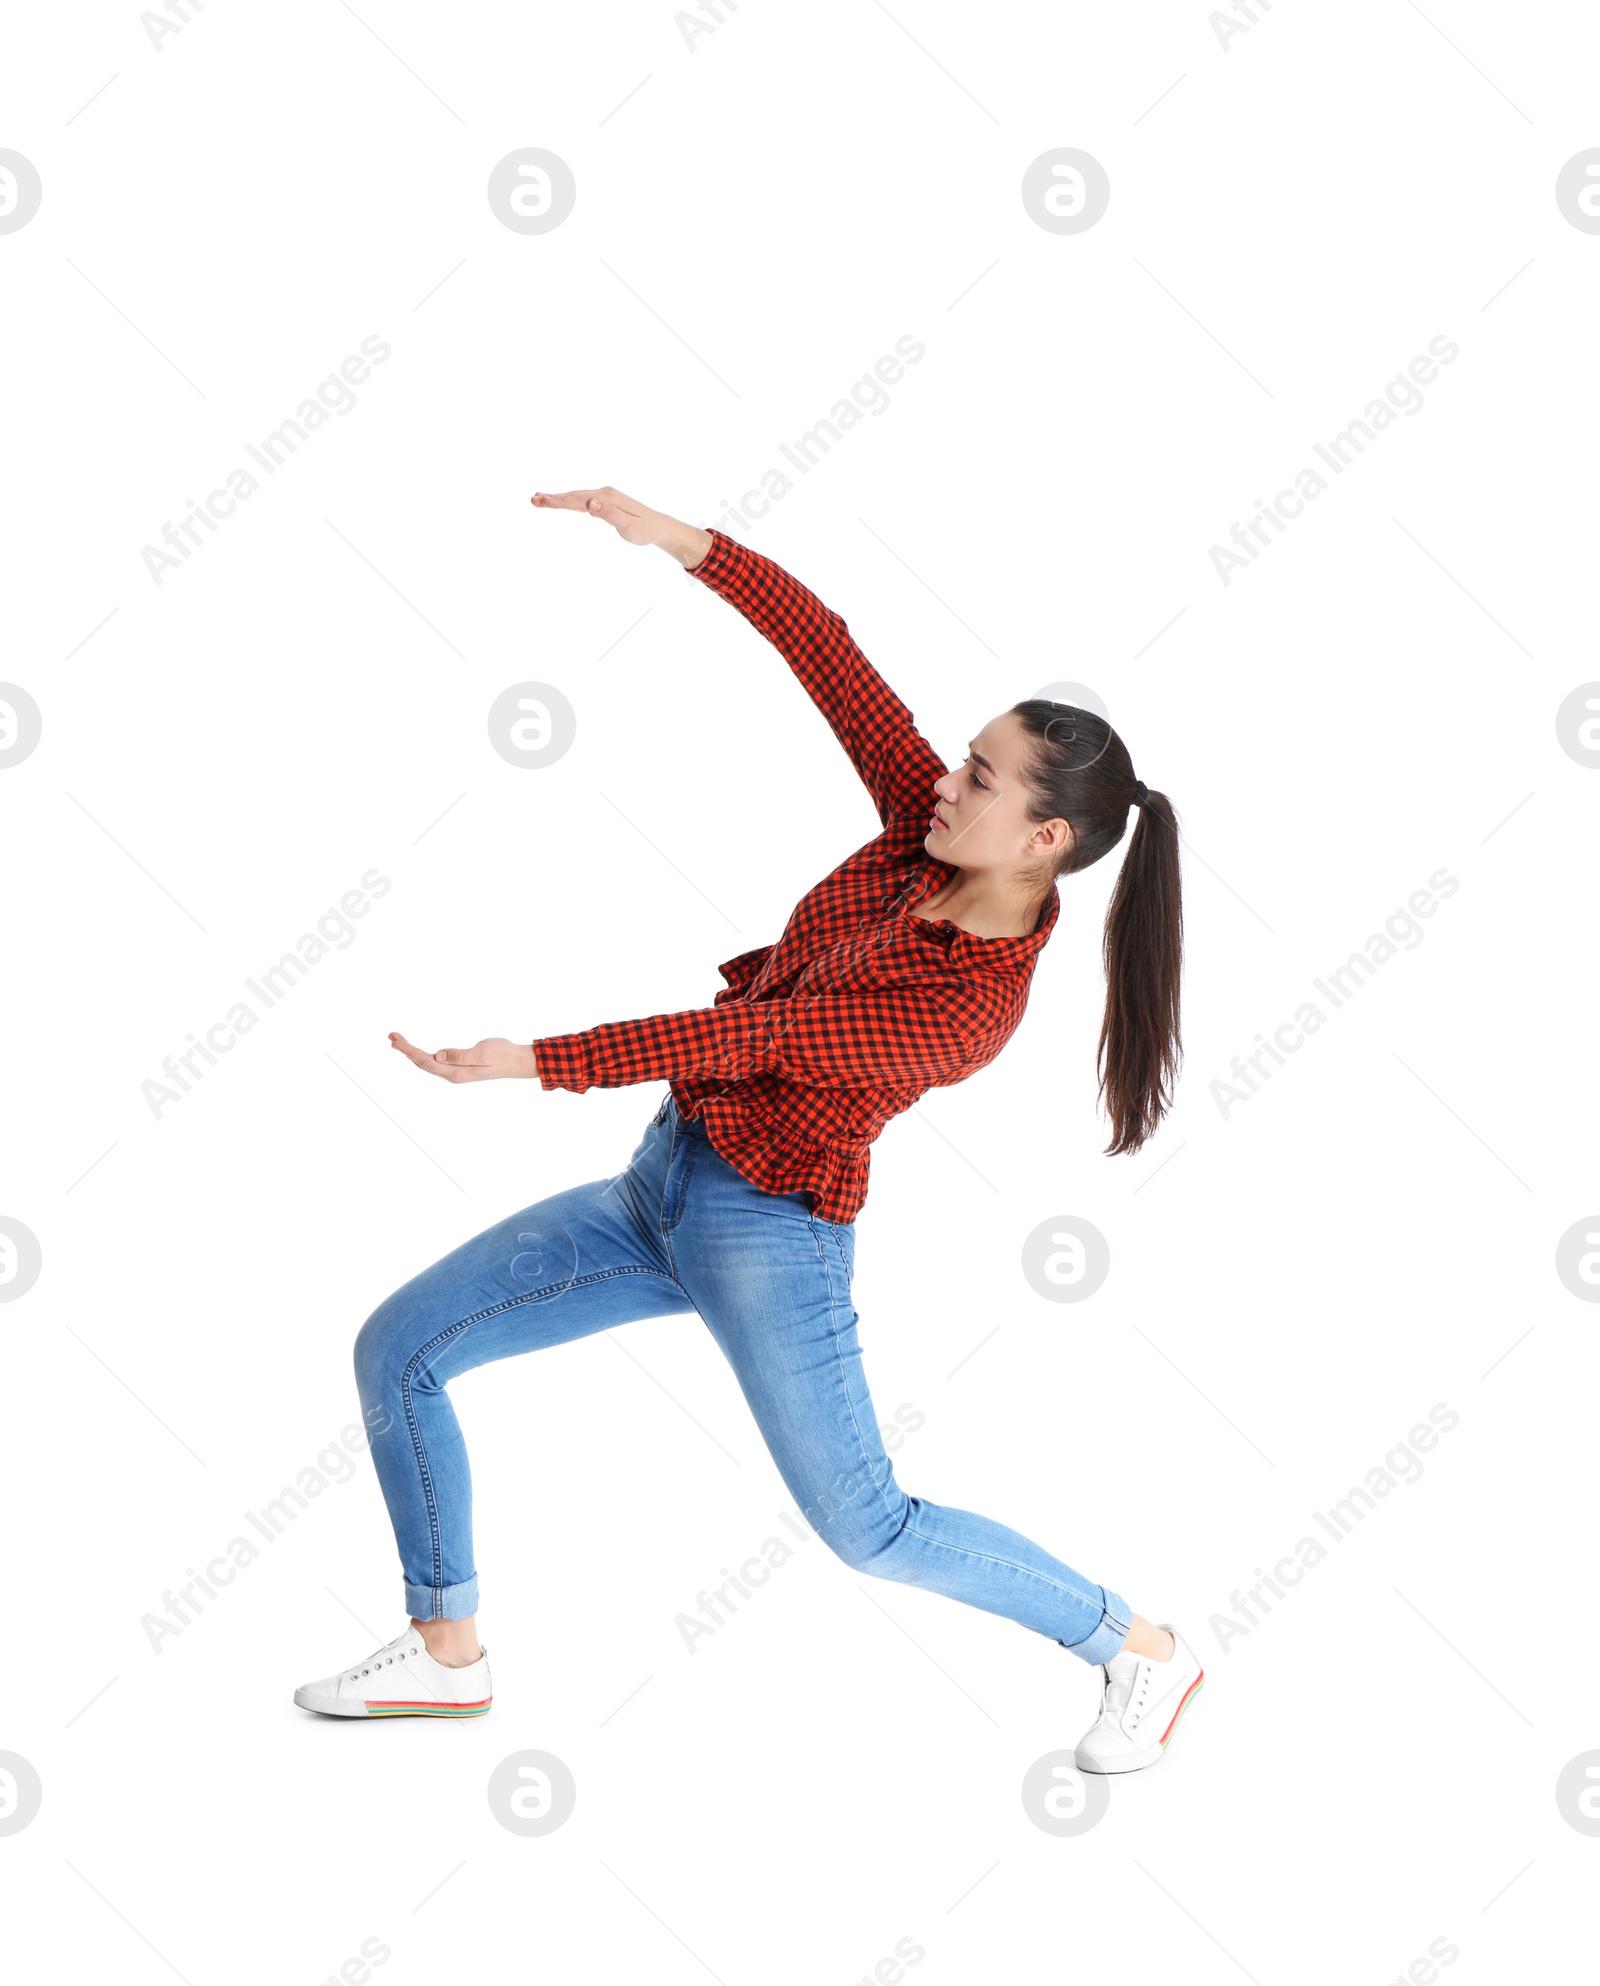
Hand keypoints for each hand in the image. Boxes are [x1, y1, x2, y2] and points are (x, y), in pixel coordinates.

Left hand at [389, 1032, 538, 1081]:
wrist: (516, 1061)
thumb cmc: (502, 1054)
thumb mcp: (482, 1052)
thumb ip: (460, 1055)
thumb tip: (439, 1055)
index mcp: (456, 1072)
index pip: (425, 1061)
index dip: (408, 1051)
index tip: (396, 1041)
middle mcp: (452, 1074)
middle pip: (422, 1063)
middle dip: (405, 1050)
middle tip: (391, 1036)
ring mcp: (455, 1072)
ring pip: (426, 1063)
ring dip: (411, 1053)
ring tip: (398, 1042)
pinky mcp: (459, 1068)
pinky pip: (434, 1063)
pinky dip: (421, 1055)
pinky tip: (417, 1052)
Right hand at [531, 486, 711, 567]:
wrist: (659, 526)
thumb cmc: (645, 530)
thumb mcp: (629, 527)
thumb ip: (609, 515)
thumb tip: (591, 503)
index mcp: (607, 498)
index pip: (578, 500)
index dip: (558, 501)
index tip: (542, 501)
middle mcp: (604, 493)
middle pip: (573, 495)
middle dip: (552, 498)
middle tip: (532, 500)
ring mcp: (603, 496)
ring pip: (576, 496)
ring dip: (557, 498)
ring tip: (538, 499)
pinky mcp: (604, 501)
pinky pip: (582, 499)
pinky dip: (568, 500)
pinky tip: (559, 501)